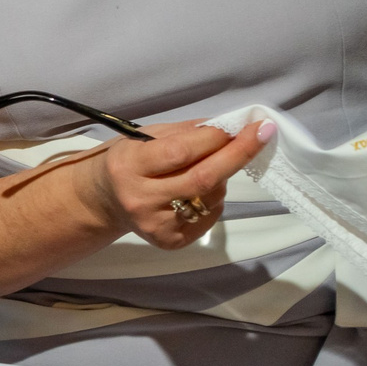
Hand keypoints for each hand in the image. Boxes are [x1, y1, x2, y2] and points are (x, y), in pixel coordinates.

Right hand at [85, 119, 272, 248]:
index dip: (216, 137)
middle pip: (203, 178)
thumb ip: (185, 133)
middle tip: (263, 133)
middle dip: (238, 153)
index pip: (181, 152)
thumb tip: (229, 127)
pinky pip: (210, 215)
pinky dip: (215, 198)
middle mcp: (141, 199)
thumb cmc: (129, 162)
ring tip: (207, 167)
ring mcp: (157, 224)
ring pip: (211, 197)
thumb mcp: (145, 137)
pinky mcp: (171, 241)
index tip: (246, 124)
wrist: (103, 202)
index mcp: (129, 166)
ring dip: (222, 176)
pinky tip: (199, 191)